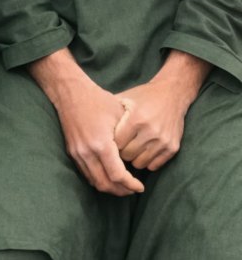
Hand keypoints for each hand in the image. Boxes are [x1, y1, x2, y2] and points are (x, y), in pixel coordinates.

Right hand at [28, 49, 143, 196]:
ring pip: (94, 181)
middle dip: (121, 190)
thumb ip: (128, 139)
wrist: (71, 92)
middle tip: (133, 189)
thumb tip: (137, 157)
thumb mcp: (119, 115)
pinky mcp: (71, 151)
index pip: (118, 175)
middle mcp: (87, 152)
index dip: (131, 184)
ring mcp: (77, 153)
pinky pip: (86, 174)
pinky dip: (98, 179)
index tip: (141, 186)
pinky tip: (108, 175)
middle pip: (105, 184)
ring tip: (122, 185)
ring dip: (109, 187)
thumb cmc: (98, 100)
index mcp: (101, 144)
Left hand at [114, 51, 210, 171]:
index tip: (109, 140)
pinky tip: (144, 150)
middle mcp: (150, 131)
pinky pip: (154, 166)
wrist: (172, 93)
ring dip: (134, 158)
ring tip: (132, 147)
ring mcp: (163, 141)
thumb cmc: (144, 96)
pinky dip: (147, 161)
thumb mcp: (125, 98)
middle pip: (127, 156)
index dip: (111, 143)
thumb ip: (110, 113)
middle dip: (121, 152)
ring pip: (140, 164)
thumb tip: (88, 126)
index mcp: (136, 118)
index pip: (116, 143)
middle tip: (120, 146)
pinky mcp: (172, 148)